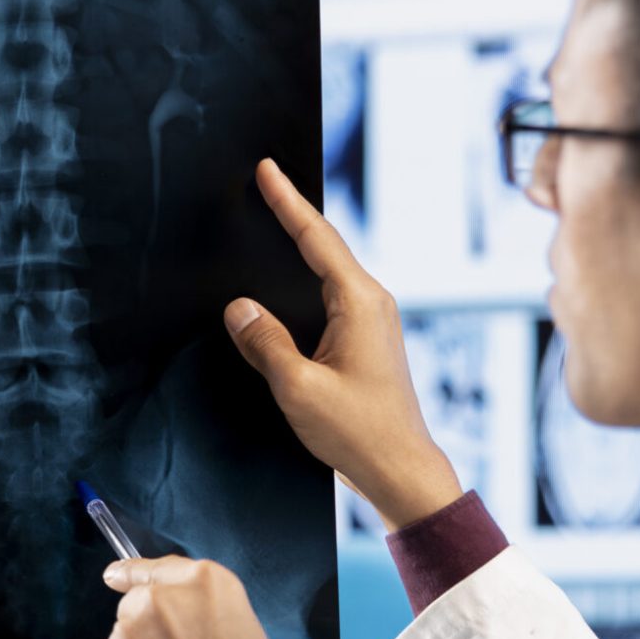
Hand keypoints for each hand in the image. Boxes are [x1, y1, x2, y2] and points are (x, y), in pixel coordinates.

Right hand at [231, 159, 464, 530]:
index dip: (288, 202)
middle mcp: (371, 303)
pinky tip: (285, 288)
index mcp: (359, 303)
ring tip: (271, 222)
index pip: (317, 238)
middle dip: (292, 214)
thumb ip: (265, 343)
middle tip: (264, 183)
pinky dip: (304, 282)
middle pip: (324, 246)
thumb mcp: (299, 387)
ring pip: (327, 272)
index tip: (268, 170)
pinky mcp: (366, 339)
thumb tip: (240, 309)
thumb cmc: (359, 432)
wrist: (400, 468)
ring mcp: (372, 320)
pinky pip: (329, 297)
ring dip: (299, 248)